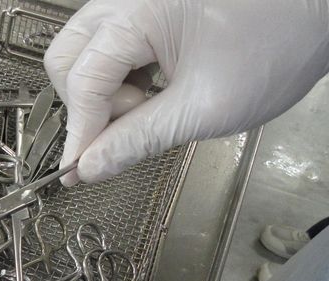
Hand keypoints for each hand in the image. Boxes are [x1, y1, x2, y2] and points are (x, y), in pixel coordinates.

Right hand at [44, 0, 328, 184]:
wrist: (317, 9)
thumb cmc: (275, 48)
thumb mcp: (203, 108)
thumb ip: (137, 140)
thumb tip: (89, 167)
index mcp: (139, 12)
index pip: (84, 80)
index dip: (80, 132)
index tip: (79, 172)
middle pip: (68, 57)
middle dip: (85, 104)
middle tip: (122, 130)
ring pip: (83, 50)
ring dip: (101, 90)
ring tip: (146, 108)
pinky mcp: (145, 5)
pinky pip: (107, 43)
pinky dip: (118, 74)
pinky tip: (150, 90)